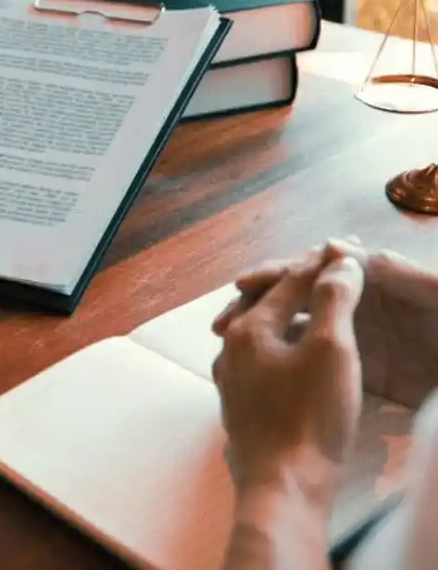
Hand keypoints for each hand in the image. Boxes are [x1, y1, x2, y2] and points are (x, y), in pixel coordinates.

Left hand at [212, 255, 364, 508]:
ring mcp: (231, 375)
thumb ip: (334, 300)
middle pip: (270, 301)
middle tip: (335, 273)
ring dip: (291, 312)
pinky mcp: (240, 402)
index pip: (291, 281)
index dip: (325, 264)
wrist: (282, 486)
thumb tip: (339, 262)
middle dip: (303, 284)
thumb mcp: (332, 351)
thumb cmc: (309, 419)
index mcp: (250, 327)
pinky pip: (261, 357)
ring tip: (316, 305)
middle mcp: (231, 345)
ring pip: (262, 329)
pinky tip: (295, 352)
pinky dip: (283, 342)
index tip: (352, 250)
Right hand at [224, 239, 437, 409]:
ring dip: (262, 333)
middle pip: (296, 298)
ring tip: (227, 346)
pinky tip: (254, 372)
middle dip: (257, 305)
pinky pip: (311, 363)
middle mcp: (356, 305)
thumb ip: (400, 273)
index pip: (313, 271)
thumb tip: (343, 248)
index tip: (244, 283)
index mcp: (372, 281)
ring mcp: (355, 339)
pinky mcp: (359, 374)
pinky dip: (281, 365)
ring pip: (296, 330)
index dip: (278, 273)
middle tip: (222, 322)